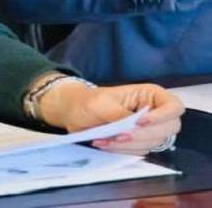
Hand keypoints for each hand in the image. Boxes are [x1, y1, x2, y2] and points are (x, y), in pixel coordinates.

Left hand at [38, 81, 182, 154]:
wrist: (74, 113)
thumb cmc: (88, 102)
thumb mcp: (101, 104)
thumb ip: (121, 115)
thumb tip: (136, 126)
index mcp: (150, 95)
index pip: (174, 107)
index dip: (163, 116)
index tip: (141, 122)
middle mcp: (155, 113)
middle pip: (168, 129)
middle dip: (142, 135)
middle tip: (118, 135)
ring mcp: (149, 130)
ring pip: (154, 144)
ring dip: (129, 145)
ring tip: (105, 139)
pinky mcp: (140, 143)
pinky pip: (141, 152)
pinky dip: (124, 151)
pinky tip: (106, 144)